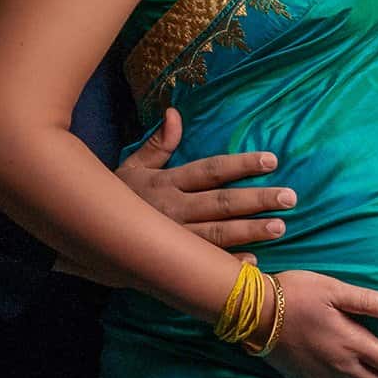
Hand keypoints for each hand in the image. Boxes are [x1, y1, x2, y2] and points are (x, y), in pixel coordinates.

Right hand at [117, 107, 292, 249]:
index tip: (271, 161)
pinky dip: (227, 264)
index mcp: (166, 183)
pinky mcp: (171, 262)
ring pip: (217, 235)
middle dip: (256, 200)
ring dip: (249, 231)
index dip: (240, 165)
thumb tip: (175, 113)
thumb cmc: (116, 198)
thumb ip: (158, 144)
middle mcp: (172, 210)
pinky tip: (252, 262)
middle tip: (289, 197)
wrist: (87, 236)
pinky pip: (203, 264)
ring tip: (280, 227)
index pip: (210, 170)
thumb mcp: (132, 167)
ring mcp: (173, 239)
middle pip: (221, 203)